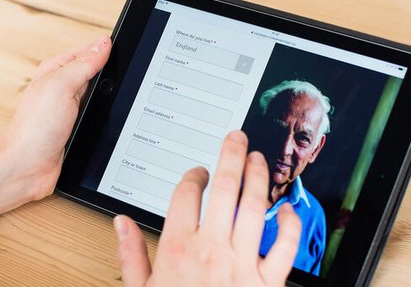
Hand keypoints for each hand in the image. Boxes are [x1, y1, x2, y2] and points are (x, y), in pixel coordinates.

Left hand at [2, 36, 110, 199]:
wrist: (26, 168)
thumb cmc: (34, 129)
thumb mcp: (61, 86)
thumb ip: (83, 64)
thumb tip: (103, 44)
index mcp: (56, 70)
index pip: (88, 50)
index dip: (107, 49)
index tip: (125, 51)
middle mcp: (62, 87)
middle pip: (96, 72)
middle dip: (110, 75)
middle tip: (124, 77)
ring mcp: (69, 108)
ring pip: (99, 95)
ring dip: (108, 98)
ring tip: (116, 98)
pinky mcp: (75, 127)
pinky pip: (96, 115)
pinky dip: (104, 115)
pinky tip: (109, 118)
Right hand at [114, 130, 301, 286]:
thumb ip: (131, 254)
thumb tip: (121, 225)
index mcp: (180, 250)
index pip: (186, 194)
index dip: (193, 174)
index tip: (197, 172)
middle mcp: (213, 250)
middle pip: (224, 189)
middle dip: (231, 156)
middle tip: (236, 139)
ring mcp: (242, 265)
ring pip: (254, 208)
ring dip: (258, 178)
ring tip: (259, 160)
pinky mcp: (268, 282)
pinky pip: (285, 247)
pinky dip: (289, 225)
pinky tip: (287, 210)